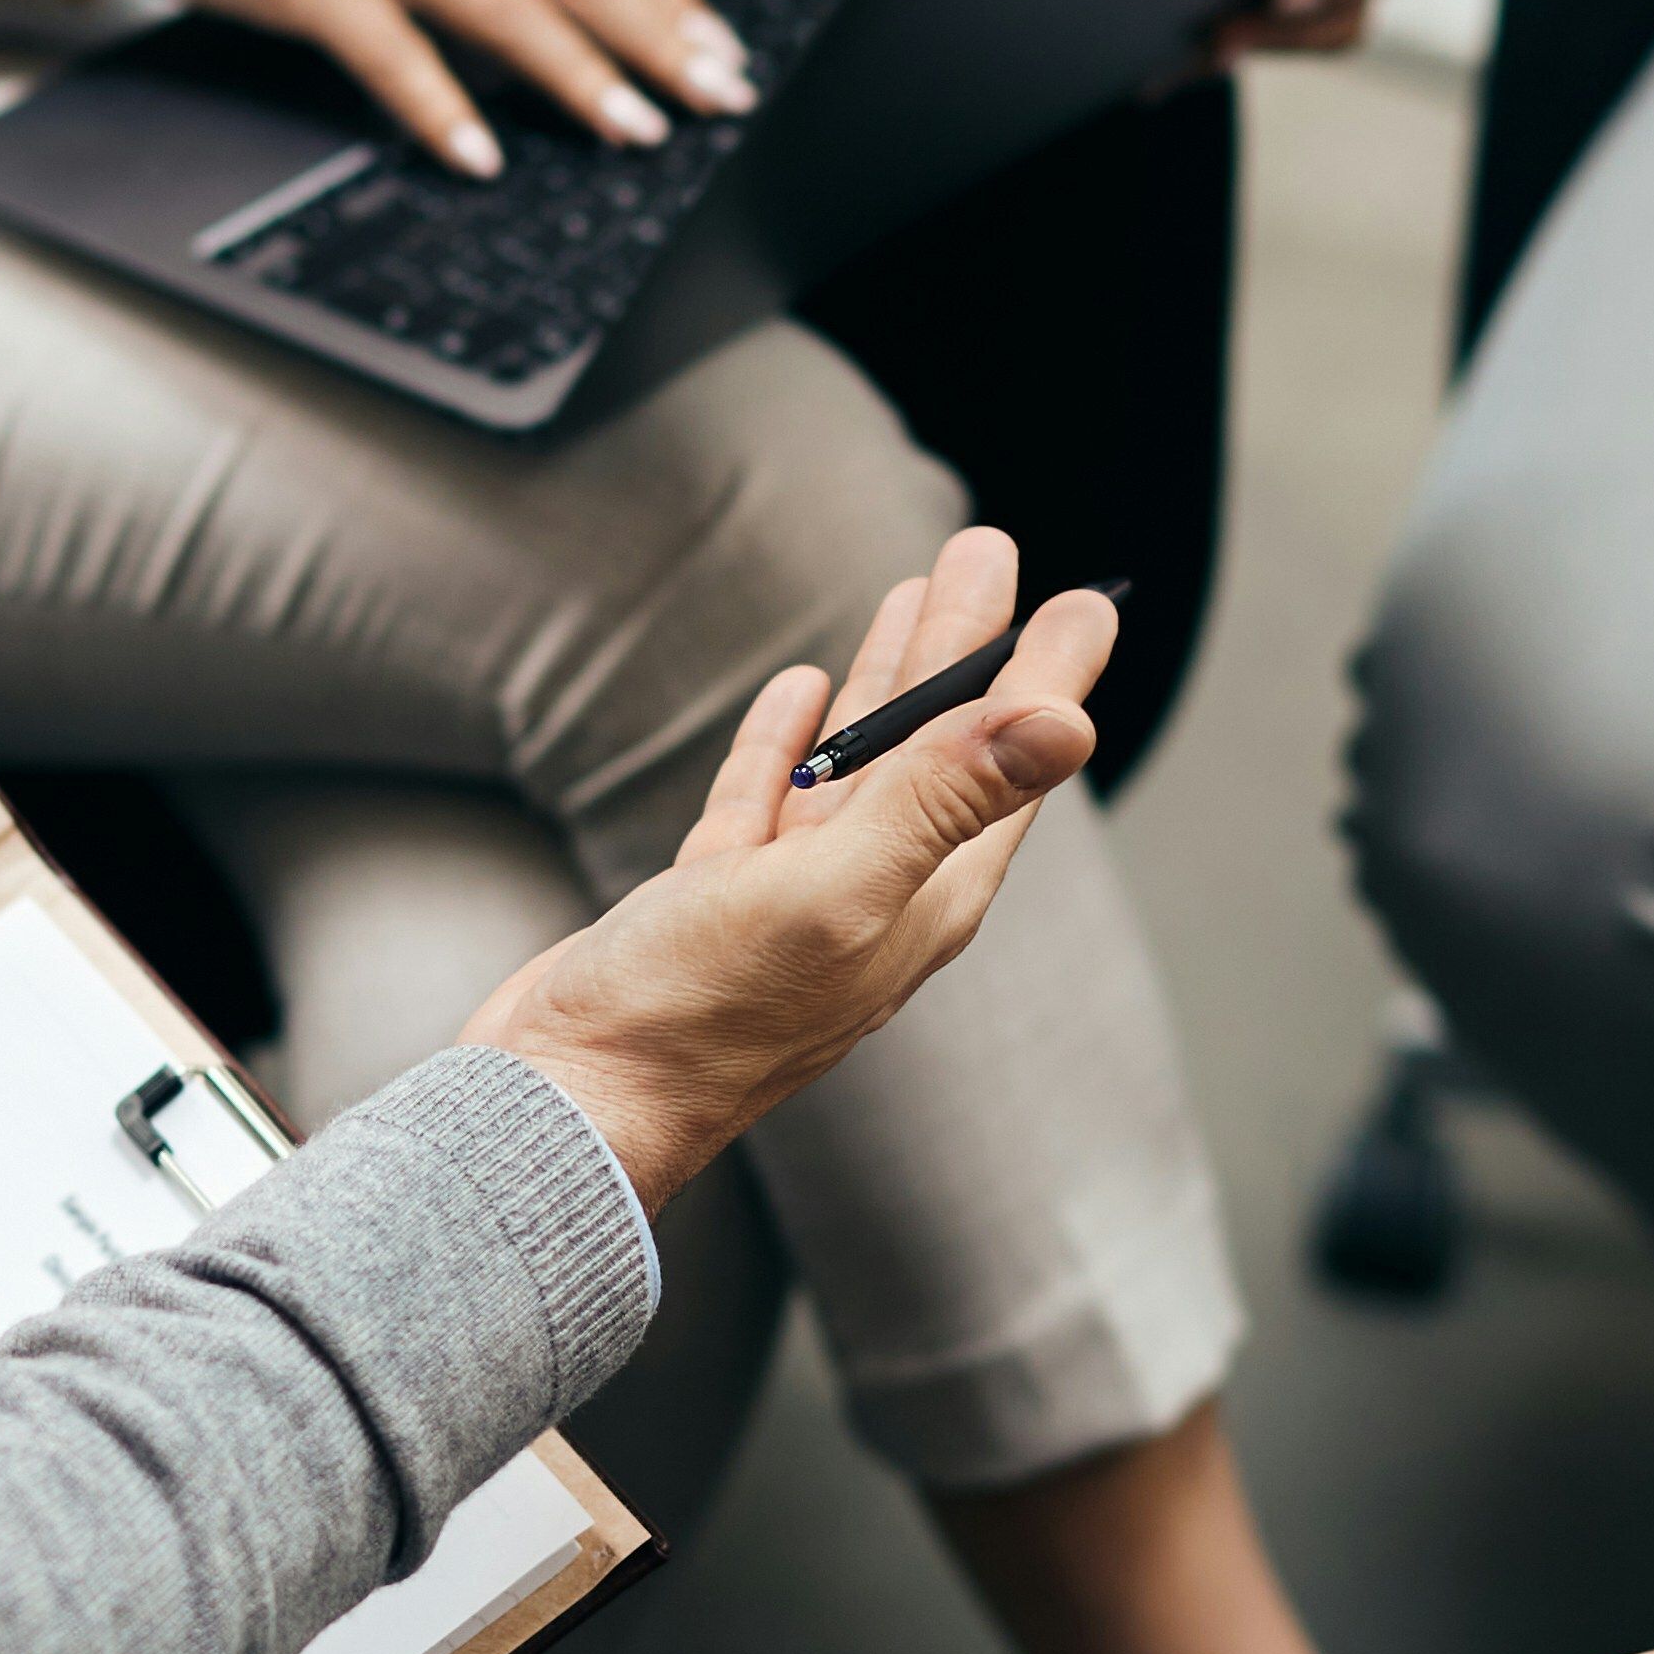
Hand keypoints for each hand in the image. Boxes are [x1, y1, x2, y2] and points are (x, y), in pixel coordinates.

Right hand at [463, 528, 1106, 1209]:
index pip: (1007, 766)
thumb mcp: (838, 891)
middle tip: (988, 552)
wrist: (567, 1101)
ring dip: (887, 679)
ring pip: (858, 765)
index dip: (1046, 676)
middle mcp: (870, 896)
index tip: (1086, 602)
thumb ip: (946, 799)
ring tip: (914, 595)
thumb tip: (1068, 722)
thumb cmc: (697, 1016)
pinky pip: (770, 802)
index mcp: (921, 898)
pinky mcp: (716, 901)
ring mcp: (791, 898)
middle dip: (967, 646)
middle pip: (939, 746)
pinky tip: (800, 693)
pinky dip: (789, 741)